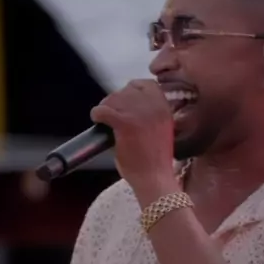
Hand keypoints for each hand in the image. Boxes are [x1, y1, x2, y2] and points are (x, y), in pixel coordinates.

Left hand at [90, 80, 177, 195]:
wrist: (155, 180)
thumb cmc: (155, 163)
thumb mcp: (160, 132)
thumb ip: (149, 117)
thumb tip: (127, 108)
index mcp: (165, 108)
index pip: (146, 84)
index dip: (133, 90)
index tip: (126, 100)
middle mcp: (155, 106)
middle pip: (127, 89)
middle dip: (117, 100)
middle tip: (111, 112)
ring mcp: (140, 113)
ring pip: (114, 98)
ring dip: (107, 106)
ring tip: (104, 118)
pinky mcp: (125, 123)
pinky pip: (104, 110)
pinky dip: (97, 114)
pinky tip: (97, 120)